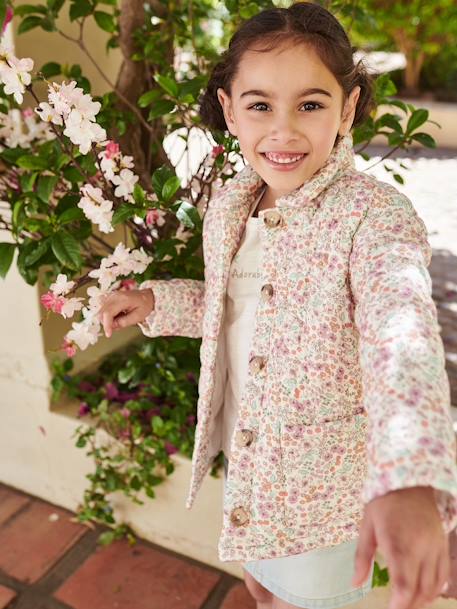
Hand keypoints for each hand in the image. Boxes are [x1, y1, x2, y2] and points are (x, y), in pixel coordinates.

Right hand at [97, 288, 154, 337]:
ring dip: (109, 319)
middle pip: (102, 313)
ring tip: (122, 317)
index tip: (108, 335)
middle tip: (120, 324)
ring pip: (101, 312)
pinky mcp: (109, 297)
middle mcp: (114, 296)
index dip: (106, 325)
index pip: (108, 313)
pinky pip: (103, 309)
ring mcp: (111, 296)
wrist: (146, 296)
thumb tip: (112, 327)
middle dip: (108, 323)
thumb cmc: (144, 305)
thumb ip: (124, 322)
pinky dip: (108, 315)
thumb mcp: (138, 317)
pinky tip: (118, 314)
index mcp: (123, 299)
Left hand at [352, 486, 449, 608]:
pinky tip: (425, 594)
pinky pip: (443, 574)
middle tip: (396, 608)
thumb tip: (355, 583)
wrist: (410, 482)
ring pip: (434, 585)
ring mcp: (434, 548)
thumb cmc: (384, 503)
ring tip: (408, 604)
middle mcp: (420, 549)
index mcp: (398, 543)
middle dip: (409, 605)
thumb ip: (362, 556)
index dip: (399, 604)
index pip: (404, 584)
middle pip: (420, 590)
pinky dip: (436, 589)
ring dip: (422, 600)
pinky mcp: (442, 545)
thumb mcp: (367, 525)